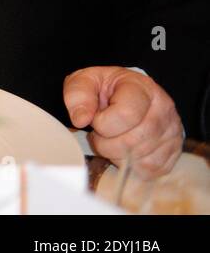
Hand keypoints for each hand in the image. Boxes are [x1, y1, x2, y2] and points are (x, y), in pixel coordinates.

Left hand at [63, 67, 182, 178]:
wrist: (125, 94)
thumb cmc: (105, 89)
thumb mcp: (85, 82)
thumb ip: (78, 95)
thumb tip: (80, 119)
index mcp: (142, 88)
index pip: (126, 115)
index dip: (102, 123)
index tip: (95, 119)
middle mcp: (163, 109)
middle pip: (132, 141)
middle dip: (106, 143)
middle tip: (100, 133)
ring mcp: (172, 131)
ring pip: (140, 158)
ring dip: (116, 155)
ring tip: (111, 140)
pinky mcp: (173, 151)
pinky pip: (150, 170)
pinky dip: (131, 166)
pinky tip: (123, 151)